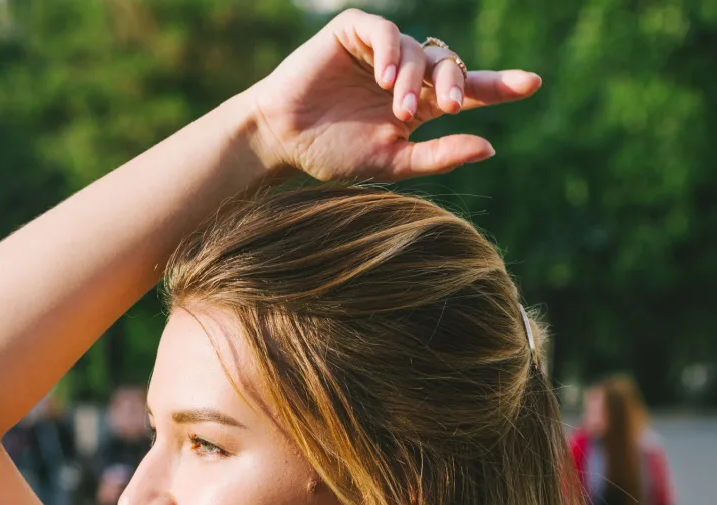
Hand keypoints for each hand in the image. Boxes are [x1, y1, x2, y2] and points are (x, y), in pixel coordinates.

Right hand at [248, 9, 541, 181]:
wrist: (283, 139)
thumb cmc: (333, 153)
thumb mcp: (391, 162)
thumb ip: (437, 156)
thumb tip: (490, 147)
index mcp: (421, 105)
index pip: (470, 90)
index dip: (501, 85)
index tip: (532, 84)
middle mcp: (408, 73)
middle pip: (452, 67)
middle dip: (457, 85)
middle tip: (451, 107)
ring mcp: (383, 51)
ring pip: (419, 52)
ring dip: (415, 81)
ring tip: (399, 110)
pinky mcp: (355, 32)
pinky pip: (386, 32)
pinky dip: (392, 52)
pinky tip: (385, 79)